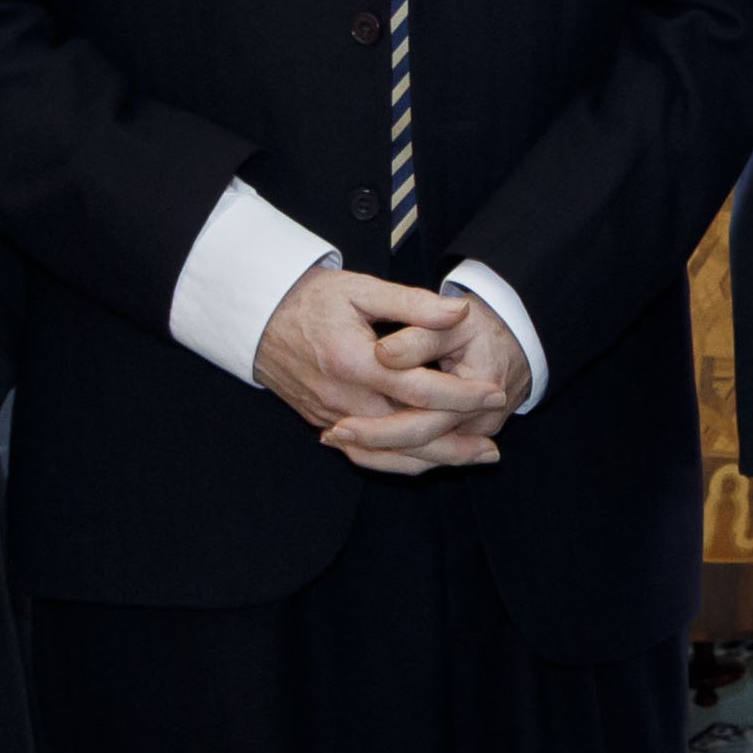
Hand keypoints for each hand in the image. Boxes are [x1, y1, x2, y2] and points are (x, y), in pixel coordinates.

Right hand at [254, 267, 515, 470]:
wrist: (257, 317)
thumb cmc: (312, 298)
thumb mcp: (361, 289)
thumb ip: (412, 303)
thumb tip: (458, 312)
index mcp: (353, 360)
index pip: (418, 389)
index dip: (461, 395)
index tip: (494, 393)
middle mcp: (341, 396)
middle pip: (407, 433)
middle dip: (455, 444)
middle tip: (494, 447)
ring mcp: (329, 415)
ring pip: (388, 453)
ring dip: (433, 461)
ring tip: (473, 459)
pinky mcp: (322, 423)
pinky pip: (366, 454)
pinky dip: (399, 463)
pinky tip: (428, 461)